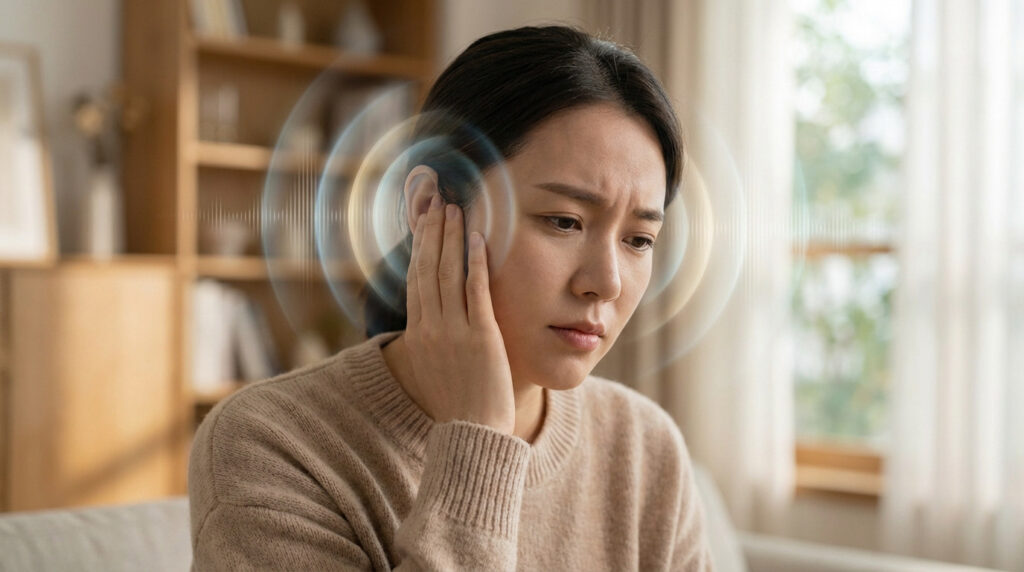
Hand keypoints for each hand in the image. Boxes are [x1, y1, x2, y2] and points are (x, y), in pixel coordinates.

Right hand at [403, 194, 515, 434]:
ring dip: (451, 239)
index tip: (424, 223)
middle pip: (427, 270)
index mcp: (418, 336)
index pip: (416, 282)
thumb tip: (428, 327)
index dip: (420, 249)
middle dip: (432, 233)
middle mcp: (431, 330)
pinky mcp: (480, 338)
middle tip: (438, 203)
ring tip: (455, 210)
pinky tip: (478, 238)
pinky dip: (475, 263)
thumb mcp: (433, 372)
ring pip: (447, 274)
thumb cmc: (458, 408)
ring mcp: (454, 333)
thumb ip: (430, 344)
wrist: (471, 435)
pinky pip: (476, 292)